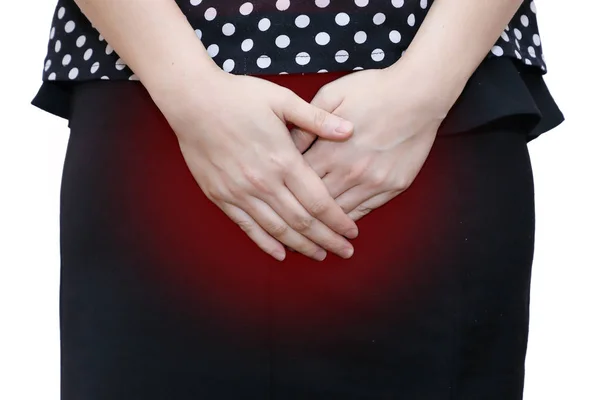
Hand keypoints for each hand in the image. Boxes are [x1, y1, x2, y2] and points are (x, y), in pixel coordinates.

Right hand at [160, 71, 357, 260]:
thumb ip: (317, 119)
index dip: (338, 220)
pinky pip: (247, 227)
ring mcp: (240, 193)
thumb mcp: (282, 99)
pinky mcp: (221, 197)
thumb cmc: (239, 96)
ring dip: (301, 246)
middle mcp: (264, 183)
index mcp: (283, 160)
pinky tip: (280, 253)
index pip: (319, 201)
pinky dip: (265, 243)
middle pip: (302, 221)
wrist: (193, 101)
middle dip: (327, 240)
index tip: (352, 232)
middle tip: (345, 252)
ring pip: (277, 229)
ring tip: (319, 256)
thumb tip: (350, 130)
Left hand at [292, 64, 449, 220]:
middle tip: (287, 225)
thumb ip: (307, 122)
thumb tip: (286, 144)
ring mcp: (373, 182)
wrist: (418, 94)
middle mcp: (350, 171)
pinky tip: (339, 224)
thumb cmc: (373, 90)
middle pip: (317, 203)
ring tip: (310, 235)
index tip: (278, 198)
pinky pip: (365, 211)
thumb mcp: (331, 95)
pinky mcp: (393, 186)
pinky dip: (349, 220)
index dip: (287, 191)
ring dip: (325, 224)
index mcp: (330, 150)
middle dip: (301, 213)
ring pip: (341, 213)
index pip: (299, 181)